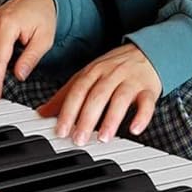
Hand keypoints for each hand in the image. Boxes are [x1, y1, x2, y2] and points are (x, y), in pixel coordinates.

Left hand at [36, 43, 160, 144]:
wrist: (147, 51)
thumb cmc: (113, 68)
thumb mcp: (87, 76)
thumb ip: (65, 95)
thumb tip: (42, 113)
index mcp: (93, 71)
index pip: (78, 91)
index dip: (68, 111)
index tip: (61, 130)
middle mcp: (111, 74)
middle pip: (97, 96)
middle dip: (87, 119)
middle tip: (79, 139)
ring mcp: (131, 81)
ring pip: (120, 99)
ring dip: (111, 120)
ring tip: (104, 138)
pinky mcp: (149, 89)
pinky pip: (146, 103)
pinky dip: (142, 116)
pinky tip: (135, 129)